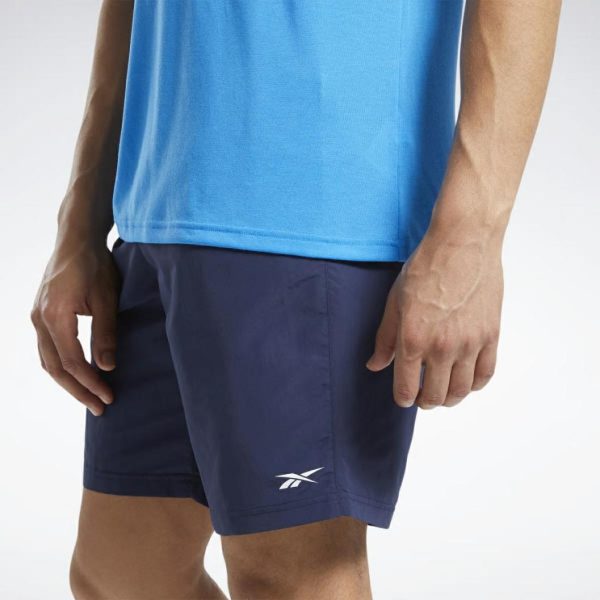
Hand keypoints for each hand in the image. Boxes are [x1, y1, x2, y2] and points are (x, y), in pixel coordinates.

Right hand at [31, 237, 119, 415]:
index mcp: (55, 316)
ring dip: (68, 381)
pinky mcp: (41, 314)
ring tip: (90, 397)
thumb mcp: (106, 299)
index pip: (71, 362)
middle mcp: (39, 319)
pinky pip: (46, 349)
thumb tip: (107, 367)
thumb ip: (106, 334)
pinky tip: (76, 375)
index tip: (109, 396)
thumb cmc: (95, 265)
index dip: (90, 383)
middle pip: (55, 368)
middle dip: (78, 390)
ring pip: (48, 361)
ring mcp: (36, 317)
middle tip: (100, 407)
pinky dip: (60, 366)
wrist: (76, 240)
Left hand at [366, 234, 502, 408]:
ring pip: (461, 391)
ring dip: (449, 398)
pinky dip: (474, 384)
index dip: (403, 398)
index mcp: (413, 339)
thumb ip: (385, 338)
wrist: (462, 243)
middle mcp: (442, 347)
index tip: (404, 397)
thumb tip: (375, 365)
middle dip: (425, 400)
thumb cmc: (426, 267)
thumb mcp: (395, 302)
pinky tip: (465, 381)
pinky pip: (485, 374)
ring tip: (442, 392)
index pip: (406, 388)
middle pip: (435, 395)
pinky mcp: (491, 335)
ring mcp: (470, 343)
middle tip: (422, 395)